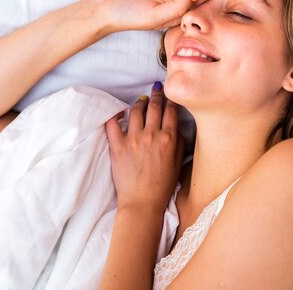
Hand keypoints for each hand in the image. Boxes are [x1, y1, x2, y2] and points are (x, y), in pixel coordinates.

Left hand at [105, 82, 183, 212]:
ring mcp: (133, 139)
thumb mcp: (178, 163)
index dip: (171, 100)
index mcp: (169, 138)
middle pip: (154, 106)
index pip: (170, 111)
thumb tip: (178, 128)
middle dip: (156, 95)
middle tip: (156, 89)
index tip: (170, 94)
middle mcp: (151, 135)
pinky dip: (115, 115)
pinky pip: (113, 124)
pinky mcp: (118, 146)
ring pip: (135, 111)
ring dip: (139, 103)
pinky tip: (118, 112)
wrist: (142, 202)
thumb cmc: (162, 186)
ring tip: (141, 101)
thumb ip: (179, 143)